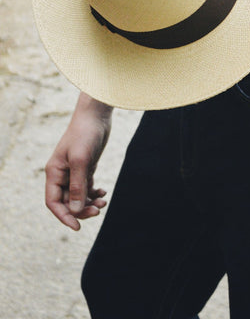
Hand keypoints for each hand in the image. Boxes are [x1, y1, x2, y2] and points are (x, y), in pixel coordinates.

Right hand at [45, 92, 112, 230]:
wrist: (96, 115)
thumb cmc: (85, 134)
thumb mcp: (81, 160)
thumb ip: (77, 186)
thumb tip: (74, 210)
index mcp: (54, 172)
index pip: (53, 202)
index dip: (64, 216)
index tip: (78, 227)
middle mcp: (61, 173)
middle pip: (67, 202)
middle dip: (81, 209)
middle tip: (99, 210)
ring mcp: (73, 171)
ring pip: (77, 196)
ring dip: (89, 202)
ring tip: (104, 201)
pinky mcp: (85, 167)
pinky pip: (86, 188)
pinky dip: (94, 193)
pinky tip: (103, 192)